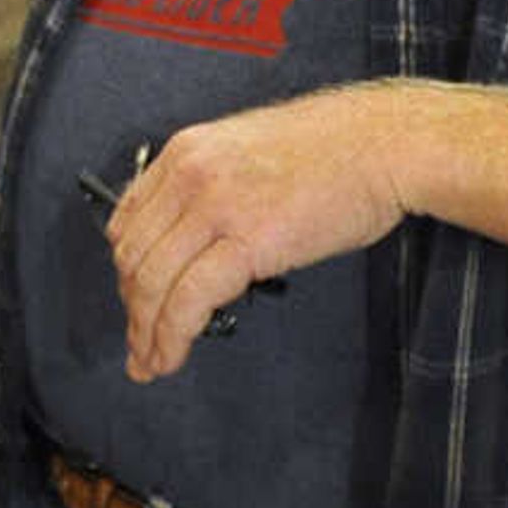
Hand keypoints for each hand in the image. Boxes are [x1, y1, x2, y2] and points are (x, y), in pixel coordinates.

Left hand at [109, 87, 415, 381]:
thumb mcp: (248, 153)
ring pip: (152, 282)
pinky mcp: (248, 241)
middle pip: (132, 256)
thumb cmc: (332, 152)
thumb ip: (212, 189)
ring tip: (150, 364)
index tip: (133, 299)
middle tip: (138, 344)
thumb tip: (194, 242)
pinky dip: (171, 336)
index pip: (126, 220)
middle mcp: (189, 176)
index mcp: (185, 152)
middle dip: (131, 309)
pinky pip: (189, 299)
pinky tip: (171, 357)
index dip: (124, 270)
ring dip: (145, 333)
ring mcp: (215, 206)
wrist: (382, 144)